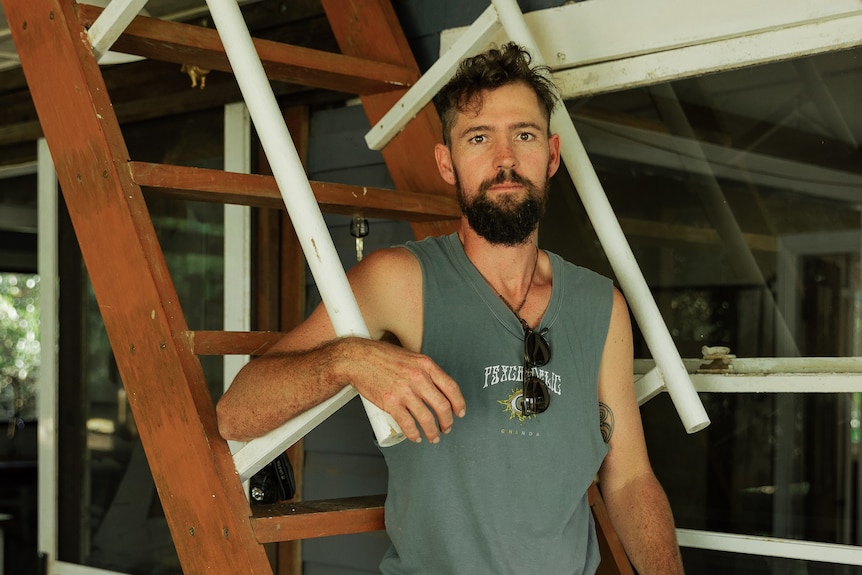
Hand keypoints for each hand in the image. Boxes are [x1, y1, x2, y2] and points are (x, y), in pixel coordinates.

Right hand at [335, 338, 465, 443]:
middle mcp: (418, 378)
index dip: (459, 403)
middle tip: (447, 428)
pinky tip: (416, 437)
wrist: (357, 359)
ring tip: (433, 437)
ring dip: (433, 432)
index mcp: (426, 365)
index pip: (451, 387)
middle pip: (442, 406)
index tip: (460, 412)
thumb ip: (424, 371)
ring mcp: (404, 391)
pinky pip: (408, 424)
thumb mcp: (410, 357)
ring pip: (427, 418)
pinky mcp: (391, 403)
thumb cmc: (382, 357)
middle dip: (447, 421)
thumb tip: (437, 389)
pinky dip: (414, 435)